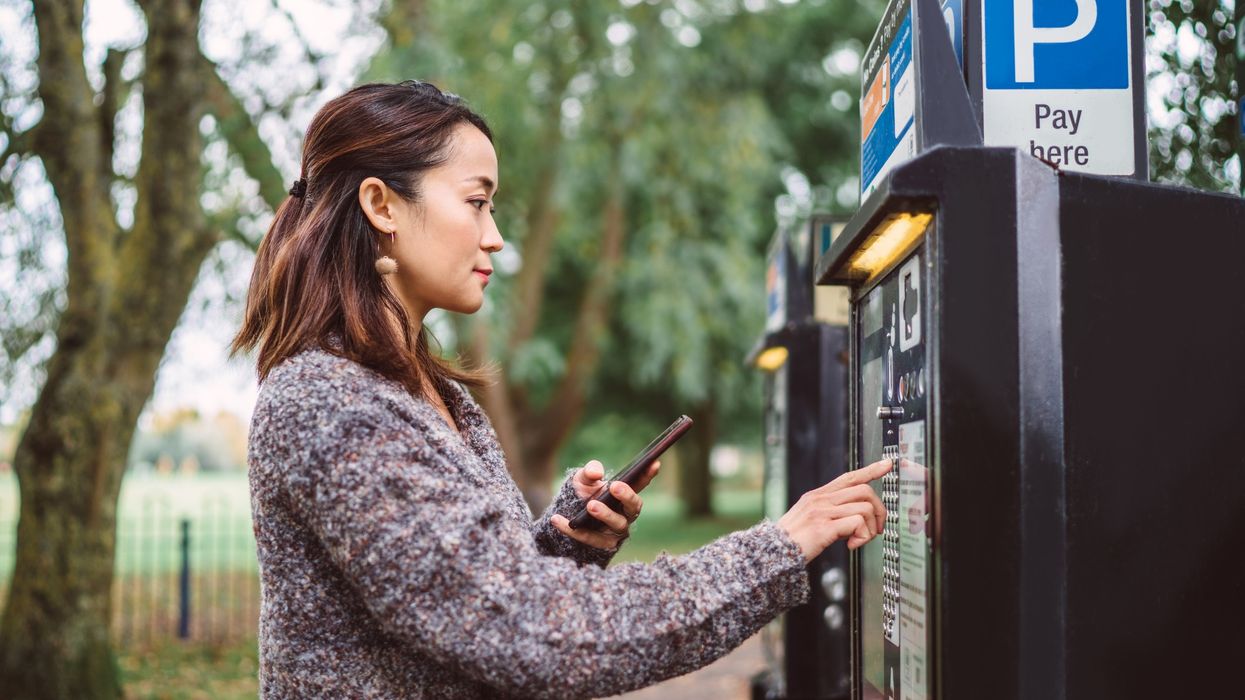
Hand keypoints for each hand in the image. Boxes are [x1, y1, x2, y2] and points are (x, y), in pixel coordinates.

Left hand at [551, 459, 659, 549]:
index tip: (654, 462)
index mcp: (624, 495)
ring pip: (617, 524)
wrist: (568, 518)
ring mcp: (616, 531)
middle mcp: (625, 514)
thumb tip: (596, 472)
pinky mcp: (602, 544)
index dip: (647, 474)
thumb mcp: (583, 480)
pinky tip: (557, 519)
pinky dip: (574, 530)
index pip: (640, 484)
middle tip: (615, 486)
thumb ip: (589, 472)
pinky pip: (590, 538)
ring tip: (590, 506)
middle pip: (634, 507)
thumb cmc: (583, 494)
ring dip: (605, 514)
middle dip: (627, 497)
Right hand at [777, 459, 892, 561]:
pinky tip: (851, 546)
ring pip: (865, 508)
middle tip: (876, 529)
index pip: (849, 477)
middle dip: (879, 511)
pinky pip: (857, 524)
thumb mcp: (810, 518)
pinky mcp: (824, 527)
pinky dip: (861, 537)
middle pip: (864, 491)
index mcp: (818, 495)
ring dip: (869, 529)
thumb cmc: (792, 540)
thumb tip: (857, 518)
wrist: (772, 553)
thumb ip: (831, 513)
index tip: (887, 464)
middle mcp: (820, 499)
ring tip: (858, 541)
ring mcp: (822, 512)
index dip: (870, 470)